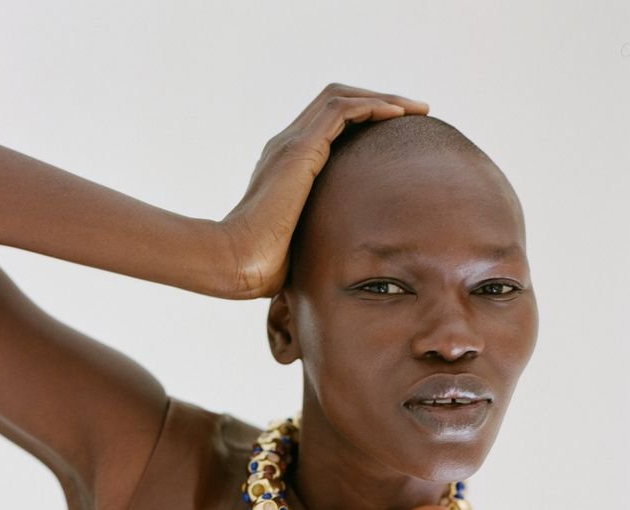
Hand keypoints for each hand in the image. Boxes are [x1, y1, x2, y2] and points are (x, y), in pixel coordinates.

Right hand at [220, 83, 429, 299]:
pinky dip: (373, 107)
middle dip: (378, 102)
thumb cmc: (262, 268)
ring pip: (342, 98)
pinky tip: (399, 116)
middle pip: (336, 103)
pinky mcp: (299, 150)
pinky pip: (342, 111)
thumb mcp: (301, 246)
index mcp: (285, 167)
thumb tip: (344, 266)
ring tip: (417, 110)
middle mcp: (286, 147)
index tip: (396, 135)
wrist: (235, 264)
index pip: (326, 127)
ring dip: (383, 99)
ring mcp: (291, 145)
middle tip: (414, 114)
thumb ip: (320, 240)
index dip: (363, 122)